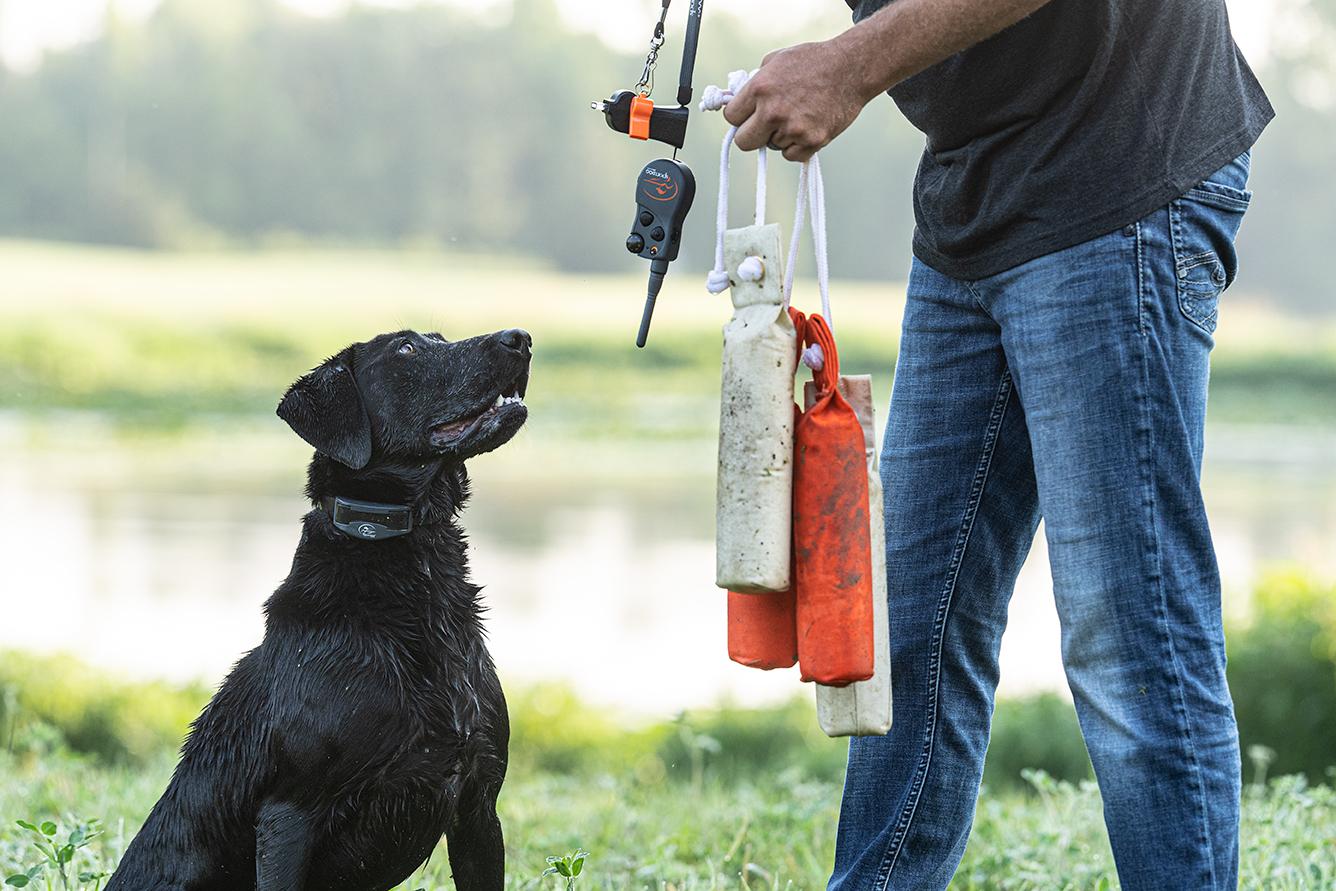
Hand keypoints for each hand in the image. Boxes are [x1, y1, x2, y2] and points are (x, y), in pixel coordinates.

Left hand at [723, 38, 873, 161]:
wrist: (851, 67)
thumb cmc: (813, 61)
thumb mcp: (776, 61)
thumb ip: (754, 83)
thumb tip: (738, 101)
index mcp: (760, 88)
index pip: (731, 117)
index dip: (740, 116)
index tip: (748, 115)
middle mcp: (773, 111)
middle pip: (744, 142)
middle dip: (752, 135)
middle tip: (764, 126)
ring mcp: (793, 129)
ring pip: (772, 147)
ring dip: (780, 136)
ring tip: (799, 114)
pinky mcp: (812, 141)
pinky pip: (791, 155)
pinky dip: (797, 146)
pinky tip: (807, 126)